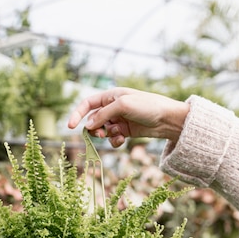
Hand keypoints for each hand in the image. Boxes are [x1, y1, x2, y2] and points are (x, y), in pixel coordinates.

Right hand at [67, 87, 188, 147]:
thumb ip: (103, 115)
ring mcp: (119, 120)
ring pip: (102, 131)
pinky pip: (112, 138)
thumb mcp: (123, 105)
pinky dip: (114, 141)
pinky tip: (121, 141)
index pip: (87, 104)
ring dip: (105, 136)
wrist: (168, 119)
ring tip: (116, 136)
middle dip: (94, 129)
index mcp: (110, 96)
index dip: (77, 114)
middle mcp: (113, 107)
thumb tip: (87, 127)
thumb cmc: (147, 106)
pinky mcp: (125, 131)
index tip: (70, 126)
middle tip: (99, 135)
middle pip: (93, 120)